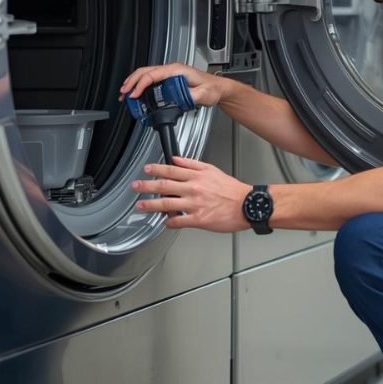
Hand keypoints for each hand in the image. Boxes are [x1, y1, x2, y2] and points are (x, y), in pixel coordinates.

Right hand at [120, 62, 227, 109]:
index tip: (134, 95)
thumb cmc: (212, 89)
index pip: (153, 74)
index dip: (141, 84)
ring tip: (125, 94)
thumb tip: (180, 98)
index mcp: (177, 70)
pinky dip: (141, 85)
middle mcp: (172, 70)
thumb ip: (192, 96)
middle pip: (145, 71)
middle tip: (124, 94)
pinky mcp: (169, 80)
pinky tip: (137, 93)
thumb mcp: (203, 94)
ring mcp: (170, 74)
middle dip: (131, 82)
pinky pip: (151, 79)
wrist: (218, 88)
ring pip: (146, 74)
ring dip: (134, 83)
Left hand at [132, 157, 248, 231]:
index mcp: (197, 177)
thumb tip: (176, 160)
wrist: (246, 205)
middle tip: (136, 187)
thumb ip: (192, 164)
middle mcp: (193, 190)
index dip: (156, 170)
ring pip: (167, 205)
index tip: (146, 170)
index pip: (171, 171)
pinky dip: (169, 222)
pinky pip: (179, 222)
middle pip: (164, 187)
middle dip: (146, 187)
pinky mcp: (199, 220)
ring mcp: (195, 205)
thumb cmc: (232, 190)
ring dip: (151, 206)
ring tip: (141, 206)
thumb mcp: (212, 170)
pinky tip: (165, 222)